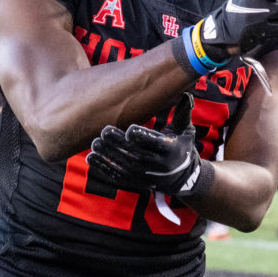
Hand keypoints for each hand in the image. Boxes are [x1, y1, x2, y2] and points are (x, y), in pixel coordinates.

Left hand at [86, 94, 209, 196]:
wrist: (182, 177)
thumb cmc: (181, 147)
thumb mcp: (186, 131)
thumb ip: (183, 113)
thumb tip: (186, 94)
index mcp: (172, 150)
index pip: (157, 144)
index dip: (143, 137)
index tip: (130, 129)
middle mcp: (159, 166)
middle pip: (137, 155)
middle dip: (120, 144)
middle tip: (105, 131)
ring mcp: (146, 176)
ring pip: (124, 166)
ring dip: (108, 155)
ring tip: (95, 142)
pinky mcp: (135, 182)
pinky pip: (117, 175)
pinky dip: (103, 167)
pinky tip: (91, 157)